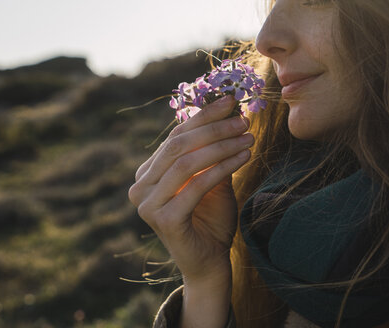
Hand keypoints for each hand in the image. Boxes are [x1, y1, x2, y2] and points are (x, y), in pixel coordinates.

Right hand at [128, 95, 252, 283]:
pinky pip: (197, 184)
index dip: (203, 116)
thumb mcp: (211, 179)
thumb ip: (212, 152)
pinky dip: (223, 167)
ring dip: (222, 146)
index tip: (230, 100)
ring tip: (248, 137)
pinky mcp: (164, 220)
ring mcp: (147, 205)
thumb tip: (229, 113)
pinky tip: (244, 157)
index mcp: (147, 174)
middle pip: (177, 145)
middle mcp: (140, 187)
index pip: (174, 136)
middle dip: (214, 129)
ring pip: (186, 162)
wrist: (209, 262)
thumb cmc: (210, 220)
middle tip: (243, 120)